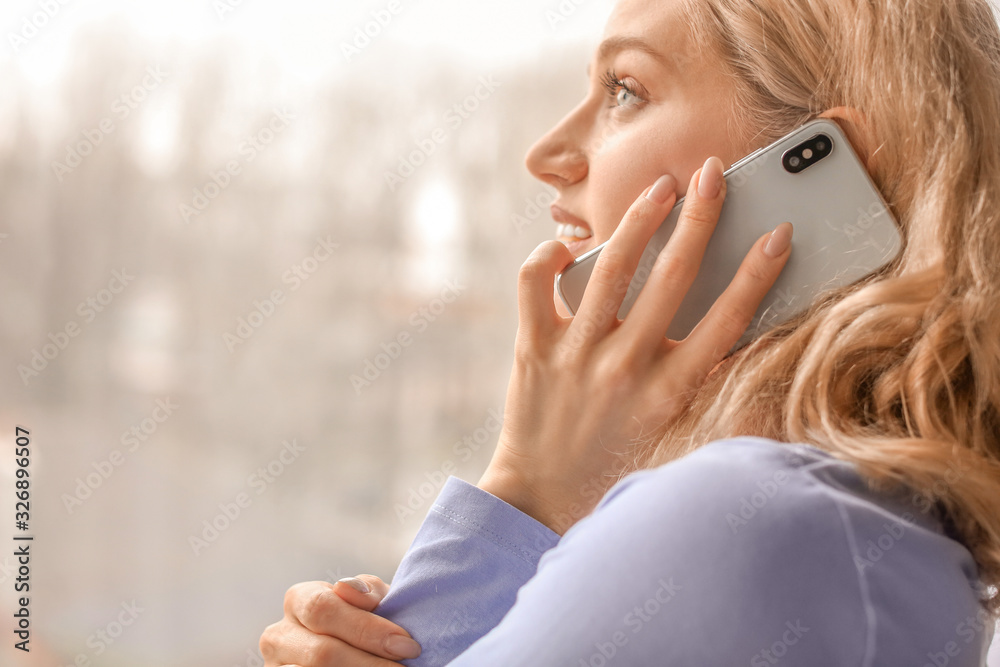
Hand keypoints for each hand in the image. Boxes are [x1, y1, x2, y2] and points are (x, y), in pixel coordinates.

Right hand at [260, 575, 420, 664]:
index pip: (325, 609)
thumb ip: (367, 591)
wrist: (349, 647)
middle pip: (322, 651)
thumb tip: (348, 589)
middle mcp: (279, 634)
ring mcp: (277, 666)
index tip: (406, 645)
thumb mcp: (369, 601)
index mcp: (299, 599)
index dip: (367, 629)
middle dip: (370, 661)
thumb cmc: (363, 621)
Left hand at [479, 156, 792, 533]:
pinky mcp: (533, 347)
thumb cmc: (615, 463)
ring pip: (612, 268)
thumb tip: (734, 327)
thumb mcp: (672, 433)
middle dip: (701, 217)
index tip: (779, 233)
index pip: (726, 321)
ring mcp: (576, 354)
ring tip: (660, 189)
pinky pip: (536, 282)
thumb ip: (700, 382)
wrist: (541, 497)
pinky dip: (549, 254)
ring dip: (640, 219)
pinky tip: (567, 246)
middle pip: (674, 277)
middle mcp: (625, 367)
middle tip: (713, 174)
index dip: (757, 274)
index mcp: (669, 391)